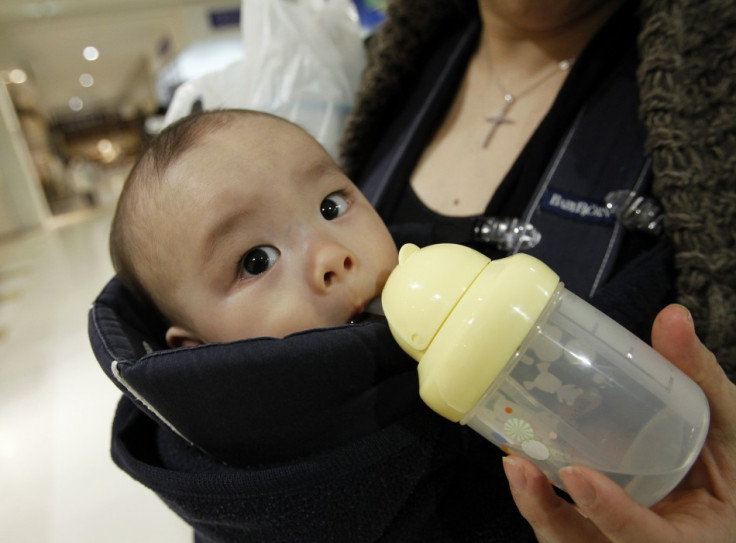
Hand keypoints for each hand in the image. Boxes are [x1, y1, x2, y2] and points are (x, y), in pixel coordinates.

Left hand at [502, 304, 735, 542]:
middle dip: (551, 515)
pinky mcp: (590, 529)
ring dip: (536, 506)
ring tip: (515, 464)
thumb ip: (700, 377)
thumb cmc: (722, 467)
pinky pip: (559, 522)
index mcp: (688, 539)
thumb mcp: (726, 426)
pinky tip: (521, 462)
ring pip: (566, 538)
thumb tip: (673, 316)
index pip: (647, 540)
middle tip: (522, 468)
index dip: (612, 514)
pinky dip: (538, 498)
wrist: (713, 496)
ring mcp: (610, 540)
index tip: (579, 477)